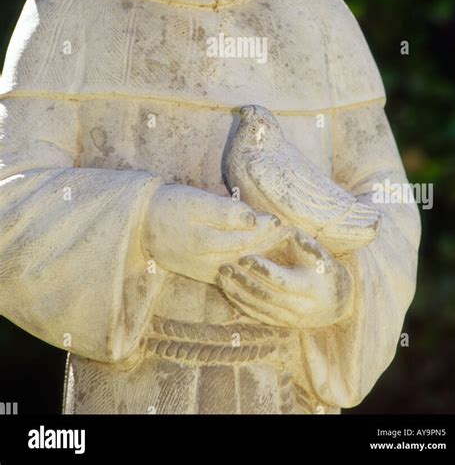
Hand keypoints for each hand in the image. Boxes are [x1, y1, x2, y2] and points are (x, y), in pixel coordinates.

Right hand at [144, 183, 282, 283]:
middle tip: (289, 233)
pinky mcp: (202, 274)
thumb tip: (253, 218)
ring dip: (263, 256)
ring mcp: (205, 271)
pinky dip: (248, 268)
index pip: (246, 237)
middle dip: (269, 243)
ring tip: (280, 244)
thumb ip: (224, 212)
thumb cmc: (170, 206)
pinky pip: (232, 275)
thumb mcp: (195, 201)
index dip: (265, 229)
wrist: (142, 225)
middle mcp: (207, 262)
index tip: (282, 220)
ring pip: (241, 265)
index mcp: (206, 242)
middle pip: (247, 254)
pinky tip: (260, 262)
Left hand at [216, 228, 353, 327]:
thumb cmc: (324, 269)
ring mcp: (290, 319)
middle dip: (243, 281)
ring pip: (259, 308)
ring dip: (238, 293)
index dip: (262, 270)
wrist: (340, 303)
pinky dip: (241, 304)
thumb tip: (272, 227)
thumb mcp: (316, 252)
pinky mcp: (282, 324)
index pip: (282, 281)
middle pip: (266, 296)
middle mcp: (300, 307)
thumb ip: (296, 239)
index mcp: (310, 287)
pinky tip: (228, 291)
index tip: (244, 258)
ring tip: (222, 276)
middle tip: (225, 266)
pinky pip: (258, 316)